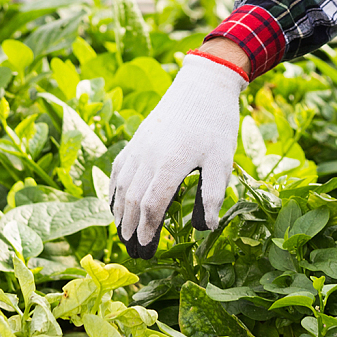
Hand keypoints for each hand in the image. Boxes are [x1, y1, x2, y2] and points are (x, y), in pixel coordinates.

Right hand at [108, 55, 242, 253]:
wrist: (202, 85)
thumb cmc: (216, 124)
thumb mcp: (223, 160)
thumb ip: (213, 195)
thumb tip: (205, 228)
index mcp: (170, 164)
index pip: (151, 206)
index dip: (147, 230)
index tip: (147, 247)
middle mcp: (148, 157)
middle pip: (132, 201)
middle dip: (131, 228)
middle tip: (134, 251)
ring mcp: (138, 147)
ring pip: (121, 187)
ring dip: (120, 213)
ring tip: (124, 234)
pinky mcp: (136, 140)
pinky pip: (118, 170)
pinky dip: (114, 191)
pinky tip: (115, 205)